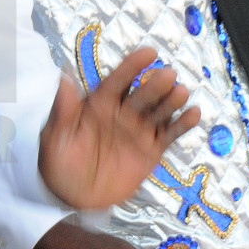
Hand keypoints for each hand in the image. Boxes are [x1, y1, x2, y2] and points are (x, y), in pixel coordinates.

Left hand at [38, 50, 199, 210]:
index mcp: (99, 103)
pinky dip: (182, 125)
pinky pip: (169, 135)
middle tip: (167, 75)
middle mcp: (122, 112)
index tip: (149, 52)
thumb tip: (63, 75)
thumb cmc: (58, 162)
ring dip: (171, 101)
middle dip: (155, 84)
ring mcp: (138, 131)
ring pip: (159, 111)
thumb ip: (63, 108)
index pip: (118, 80)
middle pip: (142, 94)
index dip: (132, 65)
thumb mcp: (55, 136)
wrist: (71, 196)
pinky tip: (193, 114)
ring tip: (181, 92)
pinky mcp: (151, 150)